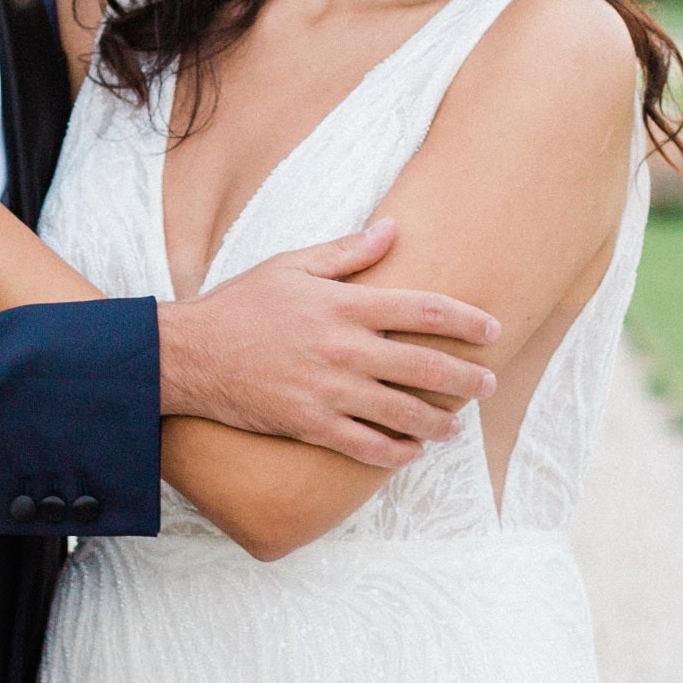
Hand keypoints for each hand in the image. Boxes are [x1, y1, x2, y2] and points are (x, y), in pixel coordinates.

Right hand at [157, 219, 500, 466]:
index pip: (425, 310)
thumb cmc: (241, 304)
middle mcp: (345, 349)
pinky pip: (367, 447)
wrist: (190, 354)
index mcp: (345, 305)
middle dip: (466, 378)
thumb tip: (392, 229)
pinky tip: (411, 452)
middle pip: (426, 366)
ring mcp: (330, 391)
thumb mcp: (292, 265)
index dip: (467, 320)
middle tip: (489, 383)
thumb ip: (347, 252)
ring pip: (404, 414)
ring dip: (439, 423)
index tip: (492, 329)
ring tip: (454, 426)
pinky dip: (396, 453)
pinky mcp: (311, 424)